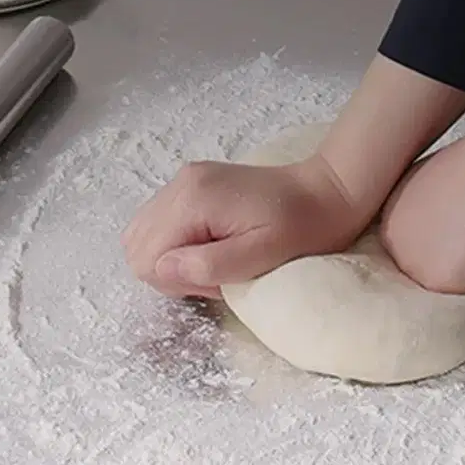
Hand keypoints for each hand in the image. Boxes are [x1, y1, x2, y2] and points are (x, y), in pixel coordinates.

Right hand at [122, 156, 362, 298]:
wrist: (326, 191)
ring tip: (216, 261)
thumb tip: (163, 269)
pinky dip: (178, 246)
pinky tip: (212, 248)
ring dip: (173, 261)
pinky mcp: (191, 185)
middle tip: (218, 275)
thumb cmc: (302, 228)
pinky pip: (160, 225)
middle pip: (137, 248)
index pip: (146, 259)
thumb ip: (211, 265)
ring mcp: (182, 181)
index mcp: (193, 200)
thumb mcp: (263, 255)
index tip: (218, 281)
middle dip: (171, 273)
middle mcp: (179, 185)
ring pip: (144, 238)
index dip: (177, 282)